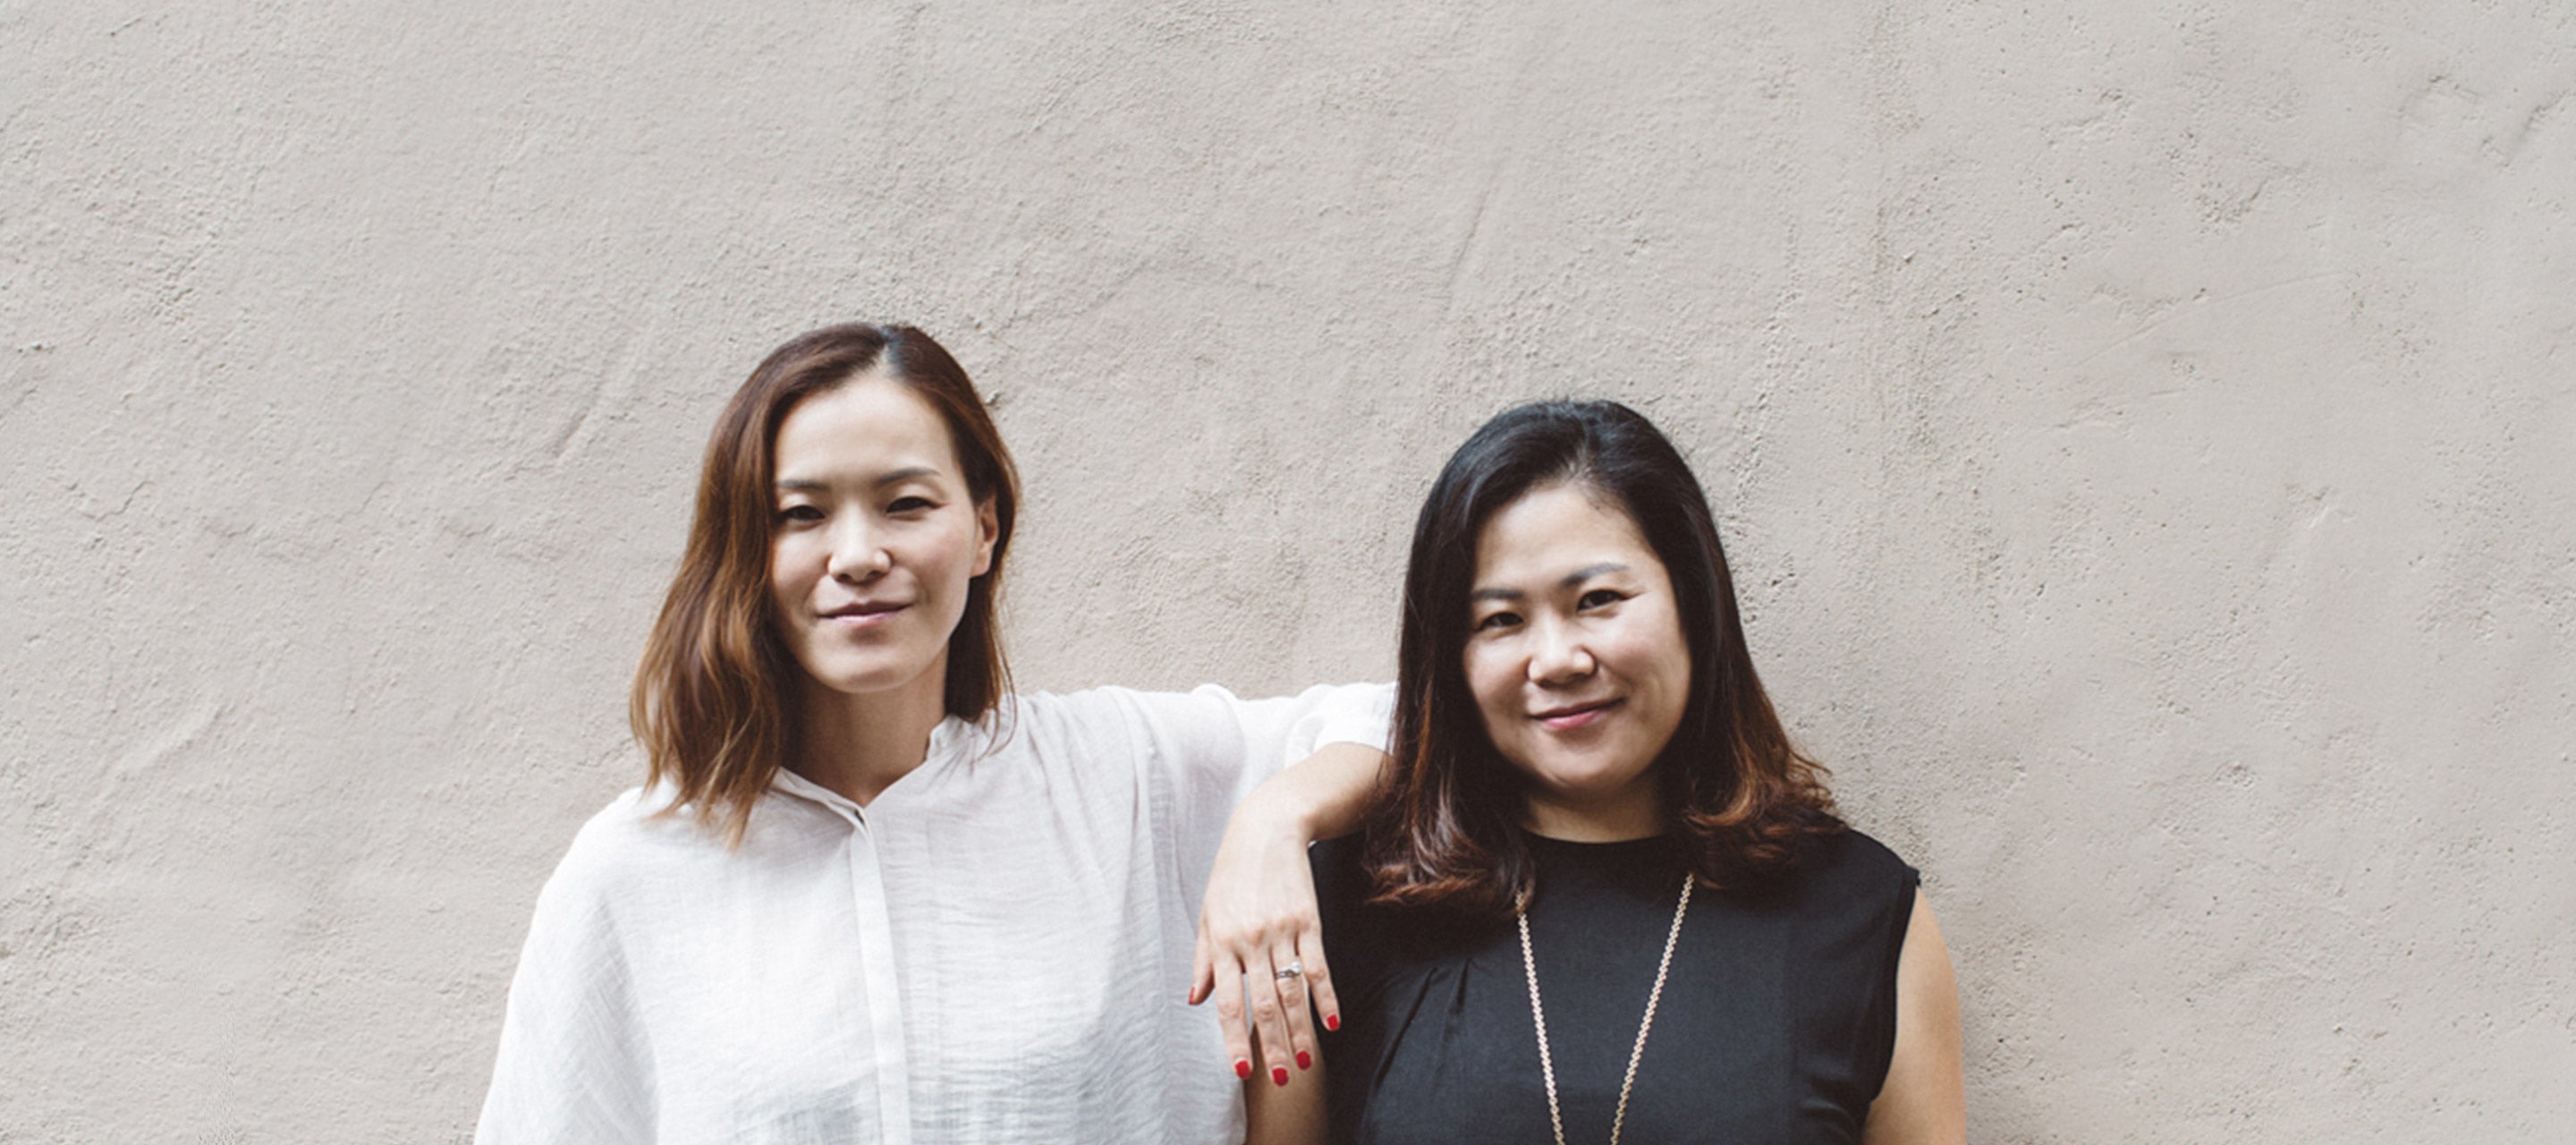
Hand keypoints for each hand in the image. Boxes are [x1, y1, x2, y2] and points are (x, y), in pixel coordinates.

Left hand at [1190, 786, 1338, 1088]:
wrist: (1267, 828)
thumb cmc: (1231, 873)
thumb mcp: (1207, 913)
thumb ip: (1203, 959)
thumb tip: (1195, 1000)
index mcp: (1222, 941)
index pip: (1229, 1001)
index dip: (1235, 1037)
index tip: (1242, 1068)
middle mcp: (1251, 940)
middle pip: (1265, 1002)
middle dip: (1272, 1044)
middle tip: (1280, 1079)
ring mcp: (1282, 930)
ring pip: (1293, 990)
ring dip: (1300, 1029)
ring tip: (1305, 1061)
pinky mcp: (1308, 920)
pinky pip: (1318, 965)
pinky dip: (1327, 996)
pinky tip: (1333, 1023)